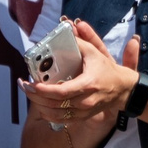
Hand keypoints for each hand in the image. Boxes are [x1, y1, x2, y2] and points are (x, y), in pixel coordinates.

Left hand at [23, 21, 137, 132]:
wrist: (123, 89)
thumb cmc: (107, 70)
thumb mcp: (96, 53)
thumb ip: (81, 41)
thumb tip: (69, 27)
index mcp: (88, 85)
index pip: (62, 92)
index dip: (44, 90)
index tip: (32, 83)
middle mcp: (85, 101)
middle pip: (54, 104)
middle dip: (35, 96)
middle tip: (24, 85)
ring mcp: (83, 112)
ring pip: (55, 114)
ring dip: (38, 105)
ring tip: (28, 93)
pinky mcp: (82, 117)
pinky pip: (60, 120)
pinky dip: (47, 114)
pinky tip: (39, 105)